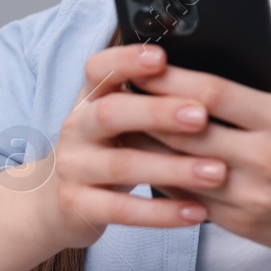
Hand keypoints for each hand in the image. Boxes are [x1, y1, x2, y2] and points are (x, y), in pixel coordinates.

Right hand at [19, 42, 232, 252]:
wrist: (54, 204)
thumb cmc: (105, 151)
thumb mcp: (116, 120)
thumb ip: (148, 100)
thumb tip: (209, 84)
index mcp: (90, 99)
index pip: (99, 69)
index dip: (126, 60)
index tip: (161, 57)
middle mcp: (77, 128)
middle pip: (112, 112)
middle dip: (158, 112)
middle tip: (201, 115)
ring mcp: (75, 168)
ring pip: (123, 165)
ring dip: (173, 168)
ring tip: (216, 172)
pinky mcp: (78, 207)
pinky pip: (123, 210)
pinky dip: (162, 213)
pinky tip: (197, 211)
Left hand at [127, 59, 270, 270]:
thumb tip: (228, 48)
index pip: (214, 93)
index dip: (172, 78)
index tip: (143, 64)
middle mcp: (267, 158)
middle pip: (189, 130)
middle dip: (149, 109)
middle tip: (119, 92)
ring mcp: (253, 195)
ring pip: (183, 167)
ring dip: (149, 146)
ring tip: (125, 125)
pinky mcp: (242, 224)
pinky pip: (191, 198)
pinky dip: (166, 179)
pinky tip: (148, 163)